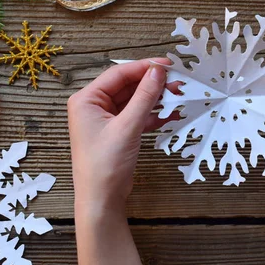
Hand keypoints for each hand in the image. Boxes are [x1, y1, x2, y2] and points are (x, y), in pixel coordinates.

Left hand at [67, 59, 167, 212]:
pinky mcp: (117, 132)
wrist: (101, 200)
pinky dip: (153, 114)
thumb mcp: (127, 126)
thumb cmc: (104, 165)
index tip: (168, 64)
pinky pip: (137, 115)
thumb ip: (144, 96)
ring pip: (135, 100)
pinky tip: (171, 113)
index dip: (144, 67)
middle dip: (153, 84)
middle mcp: (94, 106)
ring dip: (156, 99)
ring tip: (178, 95)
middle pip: (128, 86)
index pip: (119, 74)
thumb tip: (158, 72)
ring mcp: (106, 120)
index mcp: (86, 100)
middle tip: (177, 81)